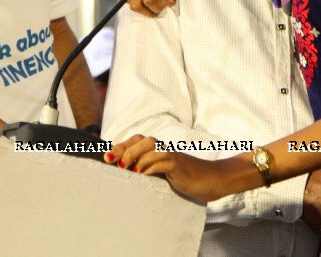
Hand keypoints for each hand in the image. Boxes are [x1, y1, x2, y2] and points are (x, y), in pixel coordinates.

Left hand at [105, 134, 238, 201]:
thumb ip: (151, 170)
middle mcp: (165, 150)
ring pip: (151, 147)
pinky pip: (163, 161)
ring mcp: (173, 156)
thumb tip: (129, 174)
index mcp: (160, 150)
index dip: (121, 145)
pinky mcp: (179, 165)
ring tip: (126, 168)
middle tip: (112, 160)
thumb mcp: (166, 174)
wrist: (213, 180)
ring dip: (135, 156)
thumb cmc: (188, 178)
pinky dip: (150, 166)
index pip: (138, 141)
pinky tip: (141, 174)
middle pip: (142, 140)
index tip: (107, 156)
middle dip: (124, 148)